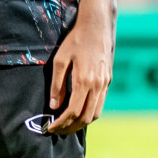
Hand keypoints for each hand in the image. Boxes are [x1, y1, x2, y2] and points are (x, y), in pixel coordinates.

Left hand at [47, 5, 113, 133]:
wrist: (97, 27)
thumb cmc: (75, 41)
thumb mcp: (60, 59)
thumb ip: (57, 84)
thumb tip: (54, 106)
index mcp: (84, 81)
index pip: (72, 112)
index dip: (61, 123)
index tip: (50, 127)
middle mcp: (97, 86)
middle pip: (85, 117)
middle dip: (70, 127)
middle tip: (57, 130)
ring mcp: (105, 84)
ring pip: (95, 114)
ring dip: (81, 123)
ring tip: (67, 124)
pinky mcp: (108, 81)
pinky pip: (100, 104)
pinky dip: (89, 113)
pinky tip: (78, 112)